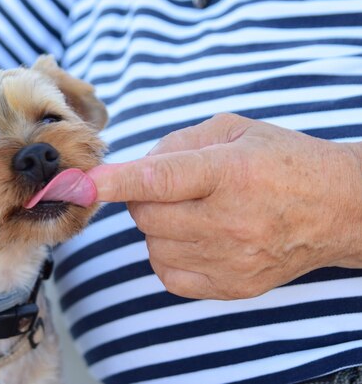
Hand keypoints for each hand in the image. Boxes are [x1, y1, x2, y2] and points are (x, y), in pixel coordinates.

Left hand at [89, 113, 361, 299]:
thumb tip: (134, 167)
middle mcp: (229, 219)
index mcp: (230, 171)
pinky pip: (168, 273)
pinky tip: (194, 236)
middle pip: (146, 214)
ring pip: (153, 244)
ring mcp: (231, 259)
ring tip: (192, 210)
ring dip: (158, 225)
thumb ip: (178, 142)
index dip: (114, 182)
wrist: (338, 209)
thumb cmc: (284, 162)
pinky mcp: (232, 287)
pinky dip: (168, 252)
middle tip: (174, 186)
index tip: (79, 185)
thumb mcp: (235, 130)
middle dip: (145, 197)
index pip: (160, 179)